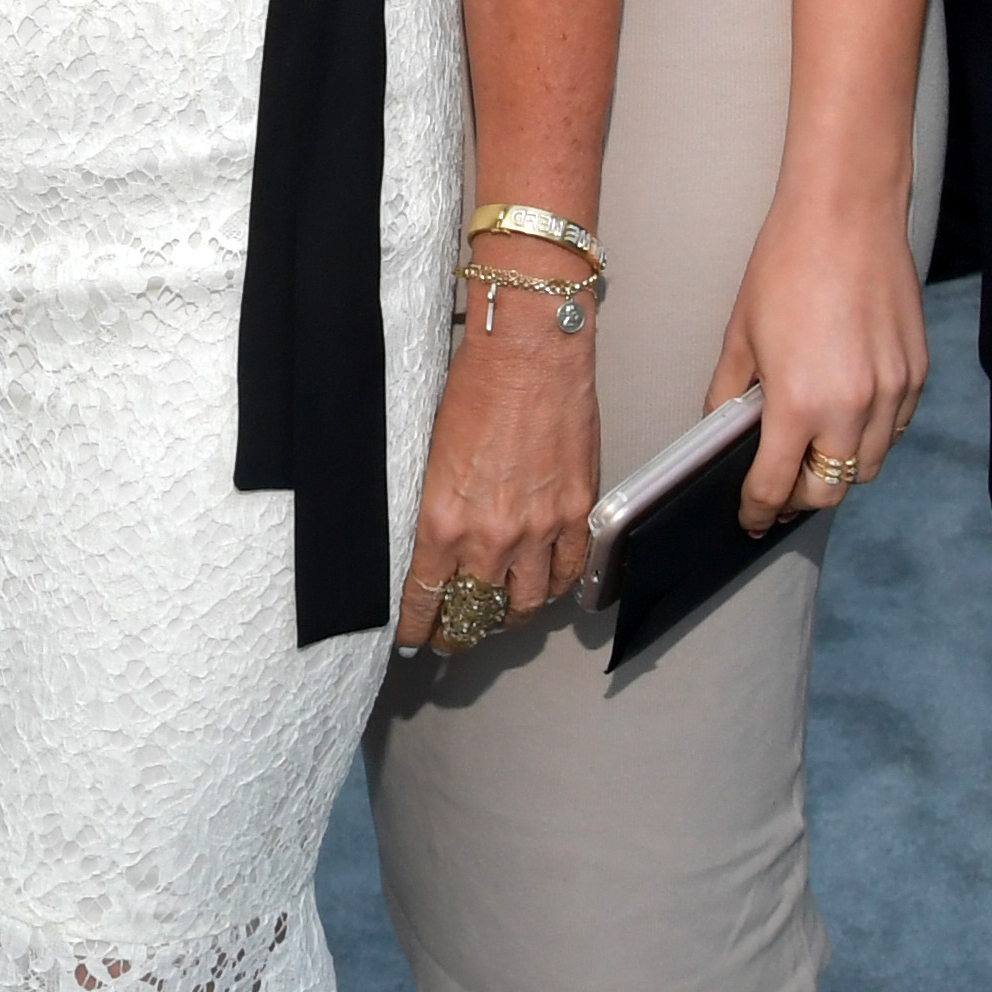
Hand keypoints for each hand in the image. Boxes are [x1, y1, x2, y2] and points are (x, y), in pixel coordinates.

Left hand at [396, 301, 597, 647]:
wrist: (530, 352)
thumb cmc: (475, 386)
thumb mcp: (430, 454)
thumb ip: (436, 507)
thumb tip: (433, 543)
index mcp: (443, 520)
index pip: (426, 597)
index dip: (418, 627)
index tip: (413, 639)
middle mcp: (492, 536)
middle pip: (476, 612)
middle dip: (460, 632)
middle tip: (453, 637)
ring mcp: (541, 529)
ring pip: (527, 604)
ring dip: (509, 617)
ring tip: (499, 617)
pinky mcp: (578, 512)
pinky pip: (570, 572)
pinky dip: (557, 587)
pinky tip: (546, 586)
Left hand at [713, 180, 926, 535]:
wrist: (847, 213)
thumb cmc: (786, 265)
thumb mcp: (741, 335)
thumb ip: (728, 394)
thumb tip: (721, 433)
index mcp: (799, 403)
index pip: (776, 486)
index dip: (758, 511)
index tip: (751, 518)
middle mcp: (852, 409)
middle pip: (829, 491)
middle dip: (800, 496)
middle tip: (780, 486)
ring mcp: (892, 393)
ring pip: (868, 465)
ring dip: (838, 468)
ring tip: (814, 448)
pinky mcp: (917, 374)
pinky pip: (895, 428)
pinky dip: (871, 434)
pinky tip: (848, 412)